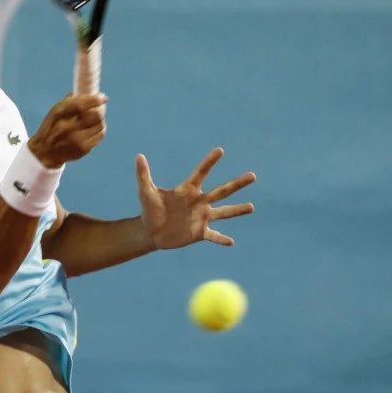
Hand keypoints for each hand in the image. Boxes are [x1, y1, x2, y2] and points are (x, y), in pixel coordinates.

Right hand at [28, 93, 107, 168]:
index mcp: (59, 114)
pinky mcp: (83, 149)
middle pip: (95, 115)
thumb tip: (91, 93)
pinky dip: (100, 130)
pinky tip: (94, 129)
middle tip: (100, 109)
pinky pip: (100, 135)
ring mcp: (76, 139)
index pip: (81, 105)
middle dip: (100, 110)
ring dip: (100, 120)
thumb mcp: (55, 111)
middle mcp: (67, 127)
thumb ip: (71, 101)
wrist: (45, 151)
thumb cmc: (52, 127)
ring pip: (100, 125)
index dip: (94, 100)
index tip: (103, 97)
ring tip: (95, 120)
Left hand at [136, 148, 255, 248]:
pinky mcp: (199, 233)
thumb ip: (143, 175)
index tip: (220, 150)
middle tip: (253, 176)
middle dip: (237, 184)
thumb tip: (138, 156)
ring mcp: (201, 217)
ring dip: (237, 210)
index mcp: (188, 190)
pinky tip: (230, 242)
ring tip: (251, 207)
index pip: (201, 173)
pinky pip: (213, 235)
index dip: (209, 162)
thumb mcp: (145, 192)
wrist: (150, 232)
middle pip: (221, 190)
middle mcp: (199, 201)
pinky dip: (221, 239)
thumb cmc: (149, 209)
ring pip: (223, 212)